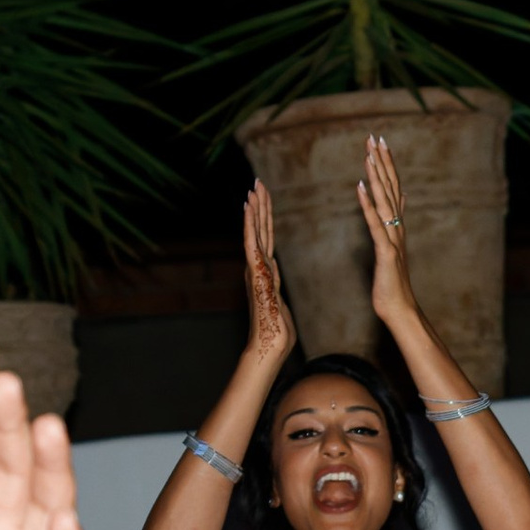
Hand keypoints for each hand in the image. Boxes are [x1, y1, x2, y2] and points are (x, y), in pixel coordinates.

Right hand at [241, 180, 292, 364]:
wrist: (270, 347)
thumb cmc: (277, 333)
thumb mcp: (280, 305)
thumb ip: (275, 289)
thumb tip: (275, 282)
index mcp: (265, 273)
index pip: (266, 239)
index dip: (265, 218)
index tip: (263, 198)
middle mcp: (258, 268)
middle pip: (260, 231)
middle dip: (259, 206)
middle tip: (258, 183)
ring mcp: (256, 270)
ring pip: (255, 233)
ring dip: (255, 210)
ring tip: (254, 189)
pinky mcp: (256, 274)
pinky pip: (252, 244)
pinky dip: (250, 225)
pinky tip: (248, 209)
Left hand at [359, 135, 419, 332]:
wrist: (400, 308)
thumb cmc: (393, 283)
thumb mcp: (393, 247)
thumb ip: (396, 221)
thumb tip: (402, 198)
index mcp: (397, 226)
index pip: (393, 188)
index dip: (387, 165)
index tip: (380, 143)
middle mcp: (397, 228)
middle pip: (391, 188)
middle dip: (382, 161)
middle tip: (375, 137)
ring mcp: (392, 239)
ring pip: (384, 201)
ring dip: (376, 176)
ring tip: (369, 154)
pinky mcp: (385, 252)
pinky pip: (375, 224)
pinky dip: (368, 204)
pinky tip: (360, 187)